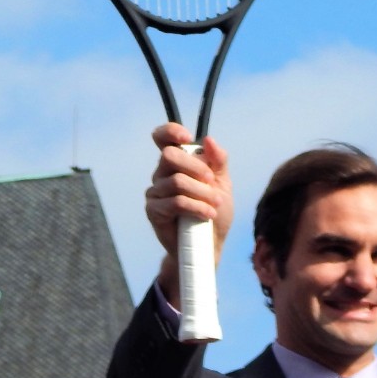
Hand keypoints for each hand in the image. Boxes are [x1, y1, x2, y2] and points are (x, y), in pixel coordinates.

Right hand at [145, 123, 233, 304]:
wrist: (209, 246)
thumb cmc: (214, 213)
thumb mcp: (222, 184)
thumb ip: (218, 161)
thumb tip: (209, 140)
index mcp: (177, 163)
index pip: (163, 138)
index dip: (171, 131)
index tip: (188, 138)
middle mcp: (162, 174)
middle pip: (171, 156)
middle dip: (196, 168)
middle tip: (212, 182)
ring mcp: (155, 192)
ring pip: (177, 181)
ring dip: (201, 192)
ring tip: (215, 204)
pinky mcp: (154, 211)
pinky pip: (175, 202)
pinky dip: (196, 207)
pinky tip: (207, 214)